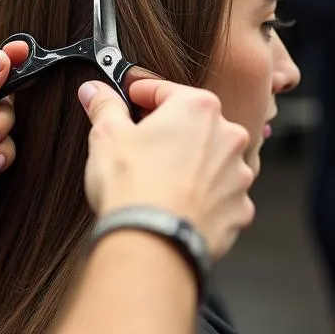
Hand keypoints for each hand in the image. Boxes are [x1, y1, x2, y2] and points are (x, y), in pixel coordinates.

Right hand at [79, 79, 254, 260]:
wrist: (155, 244)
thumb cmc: (134, 185)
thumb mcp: (107, 134)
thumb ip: (104, 105)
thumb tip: (95, 91)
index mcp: (197, 108)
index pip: (163, 89)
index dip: (138, 94)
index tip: (125, 100)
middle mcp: (227, 136)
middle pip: (191, 121)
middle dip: (166, 128)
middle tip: (137, 142)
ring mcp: (238, 175)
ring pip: (208, 157)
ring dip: (187, 161)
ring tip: (155, 176)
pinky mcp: (239, 210)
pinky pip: (218, 192)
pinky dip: (200, 193)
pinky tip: (174, 200)